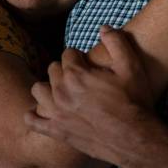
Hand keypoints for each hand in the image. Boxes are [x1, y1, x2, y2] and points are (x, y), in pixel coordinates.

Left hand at [26, 26, 158, 166]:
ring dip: (48, 88)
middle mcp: (61, 91)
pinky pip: (32, 120)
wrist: (135, 139)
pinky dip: (35, 115)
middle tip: (80, 79)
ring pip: (38, 90)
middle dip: (65, 70)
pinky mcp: (56, 131)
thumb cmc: (134, 102)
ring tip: (63, 93)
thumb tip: (103, 27)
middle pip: (52, 70)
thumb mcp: (131, 67)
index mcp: (76, 74)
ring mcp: (56, 112)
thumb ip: (116, 42)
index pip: (67, 54)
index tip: (88, 64)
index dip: (80, 57)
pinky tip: (45, 113)